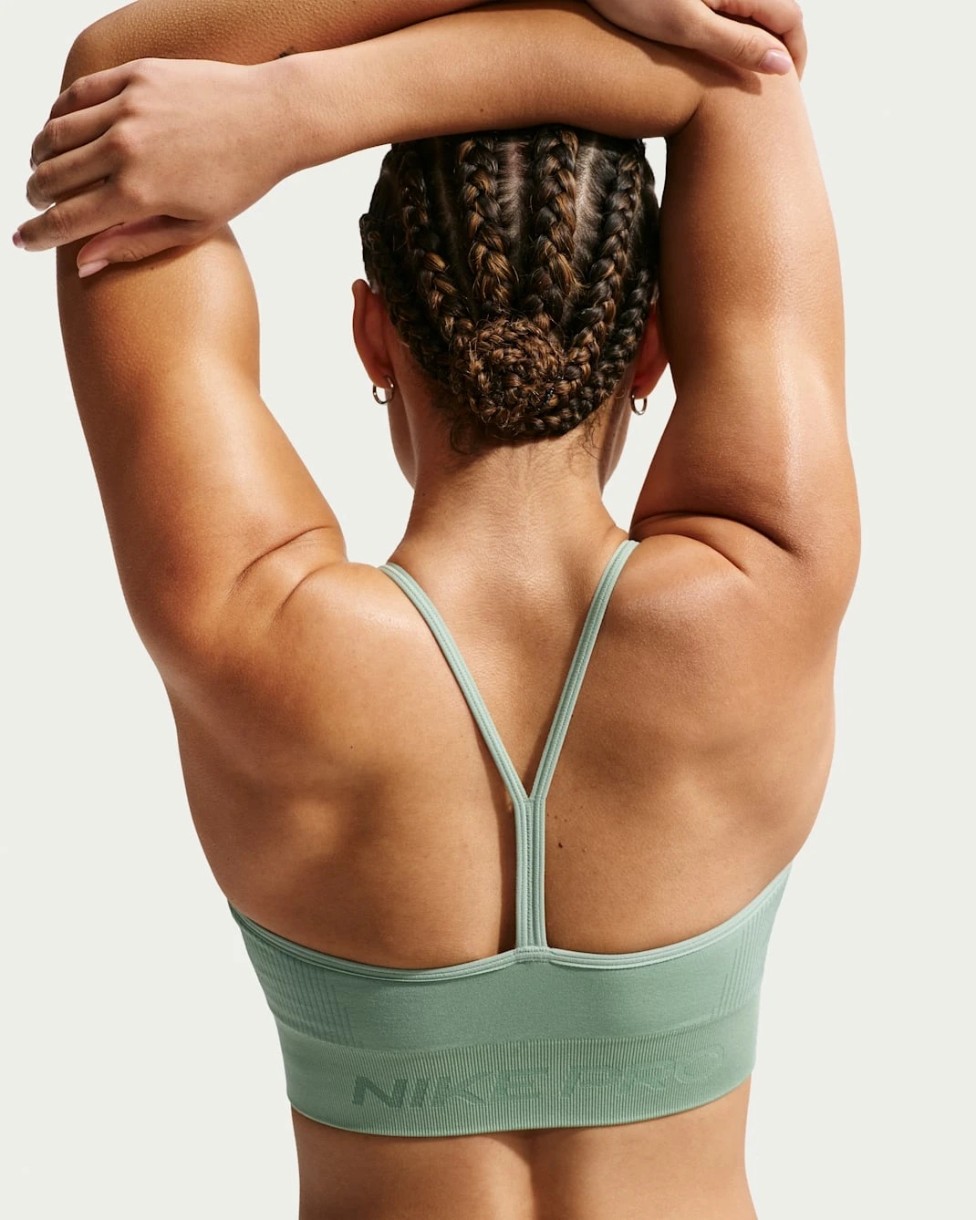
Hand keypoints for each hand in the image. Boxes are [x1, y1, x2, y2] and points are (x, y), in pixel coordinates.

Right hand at [14, 57, 297, 271]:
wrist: (273, 119)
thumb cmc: (240, 181)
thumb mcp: (194, 227)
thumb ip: (135, 244)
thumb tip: (82, 265)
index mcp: (140, 193)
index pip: (68, 219)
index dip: (38, 234)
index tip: (22, 241)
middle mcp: (126, 147)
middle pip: (53, 175)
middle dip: (36, 194)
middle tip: (38, 203)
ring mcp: (129, 107)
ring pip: (57, 131)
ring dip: (40, 154)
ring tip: (43, 167)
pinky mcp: (135, 75)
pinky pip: (78, 93)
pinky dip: (60, 113)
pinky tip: (60, 128)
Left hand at [587, 0, 806, 76]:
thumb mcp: (688, 27)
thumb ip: (737, 45)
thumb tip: (782, 67)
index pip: (791, 20)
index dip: (795, 58)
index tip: (788, 94)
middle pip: (777, 14)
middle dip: (780, 52)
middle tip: (769, 96)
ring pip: (754, 12)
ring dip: (758, 43)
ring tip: (746, 82)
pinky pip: (730, 9)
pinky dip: (735, 32)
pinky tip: (716, 58)